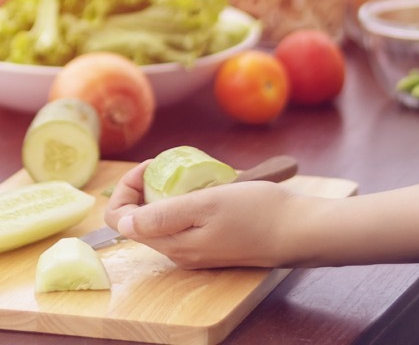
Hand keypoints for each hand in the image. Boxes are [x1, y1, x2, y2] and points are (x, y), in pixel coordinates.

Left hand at [104, 160, 305, 268]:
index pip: (120, 221)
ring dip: (164, 193)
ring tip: (187, 173)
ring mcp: (195, 250)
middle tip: (168, 165)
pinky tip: (204, 187)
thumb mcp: (206, 205)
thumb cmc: (256, 213)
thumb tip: (123, 223)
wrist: (298, 230)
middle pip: (138, 219)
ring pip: (160, 220)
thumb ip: (163, 215)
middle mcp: (179, 252)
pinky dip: (183, 201)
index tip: (150, 167)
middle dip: (144, 188)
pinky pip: (182, 222)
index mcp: (172, 243)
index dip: (126, 189)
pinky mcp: (211, 244)